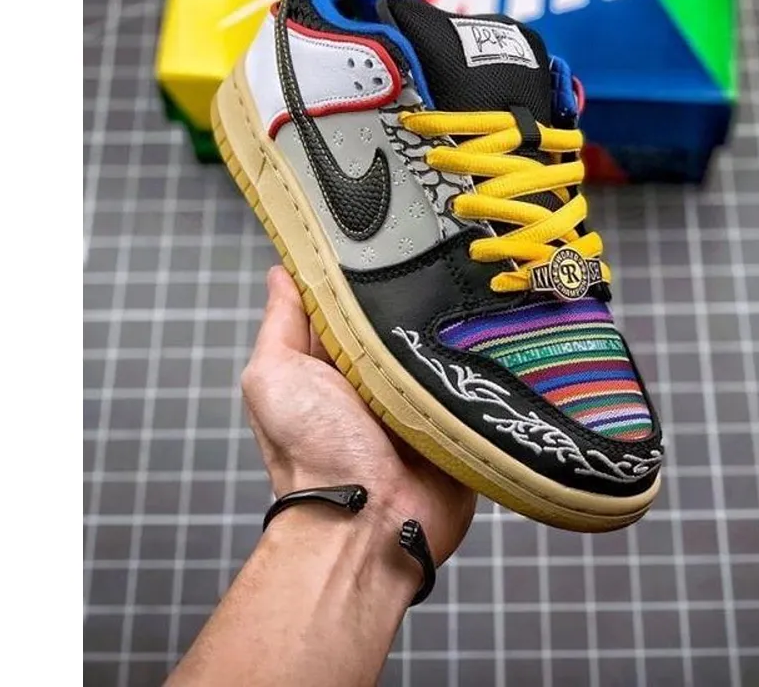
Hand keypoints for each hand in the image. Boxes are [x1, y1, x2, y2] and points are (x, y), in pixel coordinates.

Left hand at [241, 266, 476, 564]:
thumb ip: (279, 325)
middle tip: (427, 254)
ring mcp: (417, 397)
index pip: (345, 304)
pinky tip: (485, 331)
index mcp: (330, 366)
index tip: (375, 233)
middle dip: (408, 293)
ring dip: (444, 326)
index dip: (356, 271)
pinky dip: (475, 360)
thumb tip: (280, 273)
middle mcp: (373, 378)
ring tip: (461, 286)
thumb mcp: (274, 378)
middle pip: (395, 319)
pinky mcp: (454, 416)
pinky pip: (471, 377)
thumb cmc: (312, 454)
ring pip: (436, 343)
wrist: (369, 524)